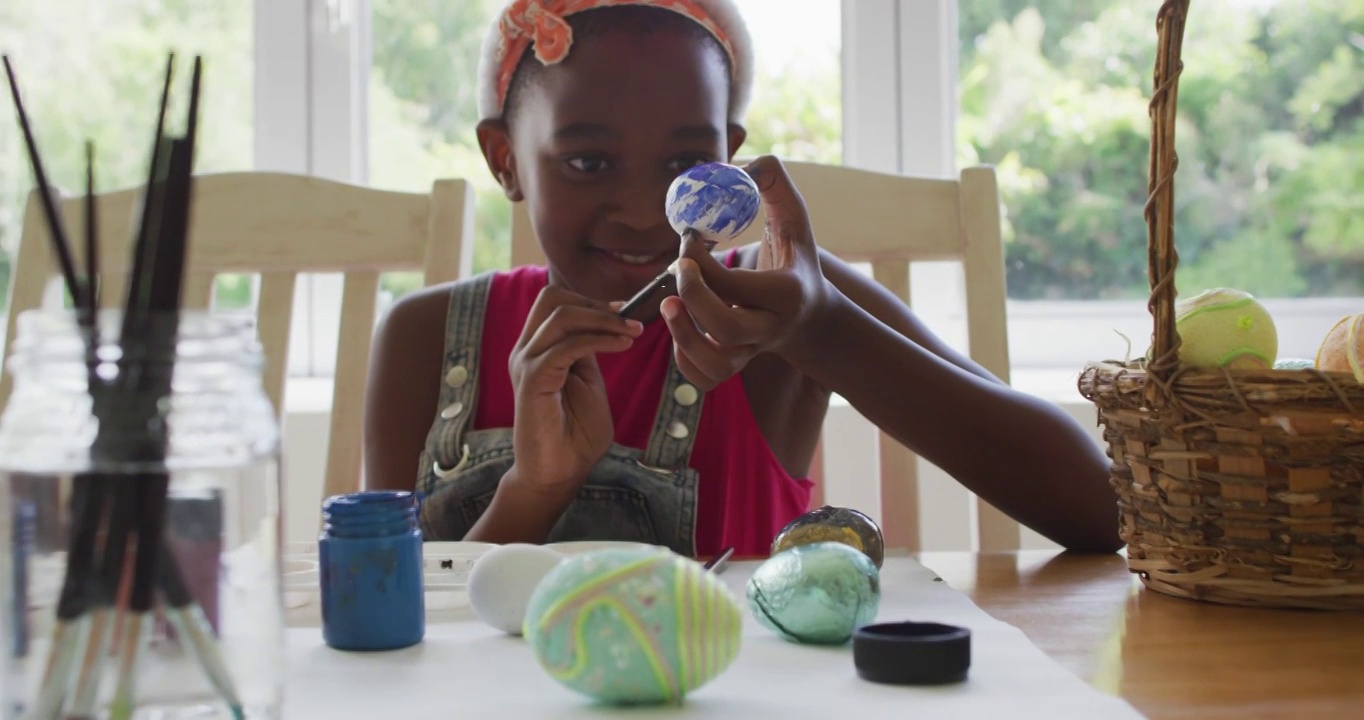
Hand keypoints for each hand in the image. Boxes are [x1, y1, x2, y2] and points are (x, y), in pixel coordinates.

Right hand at [507, 285, 642, 496]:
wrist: (558, 474)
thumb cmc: (575, 434)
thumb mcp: (588, 382)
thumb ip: (588, 353)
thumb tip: (605, 323)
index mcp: (538, 348)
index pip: (555, 302)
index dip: (591, 300)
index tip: (626, 310)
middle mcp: (526, 350)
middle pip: (551, 298)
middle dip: (594, 302)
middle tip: (627, 317)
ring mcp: (526, 363)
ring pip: (561, 316)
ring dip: (603, 319)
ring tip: (632, 331)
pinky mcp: (532, 380)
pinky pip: (566, 346)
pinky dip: (599, 340)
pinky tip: (622, 345)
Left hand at [659, 155, 834, 389]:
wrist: (811, 316)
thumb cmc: (796, 259)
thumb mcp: (794, 218)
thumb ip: (773, 182)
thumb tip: (738, 163)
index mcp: (787, 293)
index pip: (737, 283)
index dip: (702, 260)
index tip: (689, 234)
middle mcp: (770, 328)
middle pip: (727, 329)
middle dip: (694, 298)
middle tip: (678, 267)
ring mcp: (752, 352)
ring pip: (715, 364)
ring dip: (682, 335)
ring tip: (668, 303)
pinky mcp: (734, 367)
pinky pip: (704, 378)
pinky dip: (683, 358)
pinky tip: (680, 324)